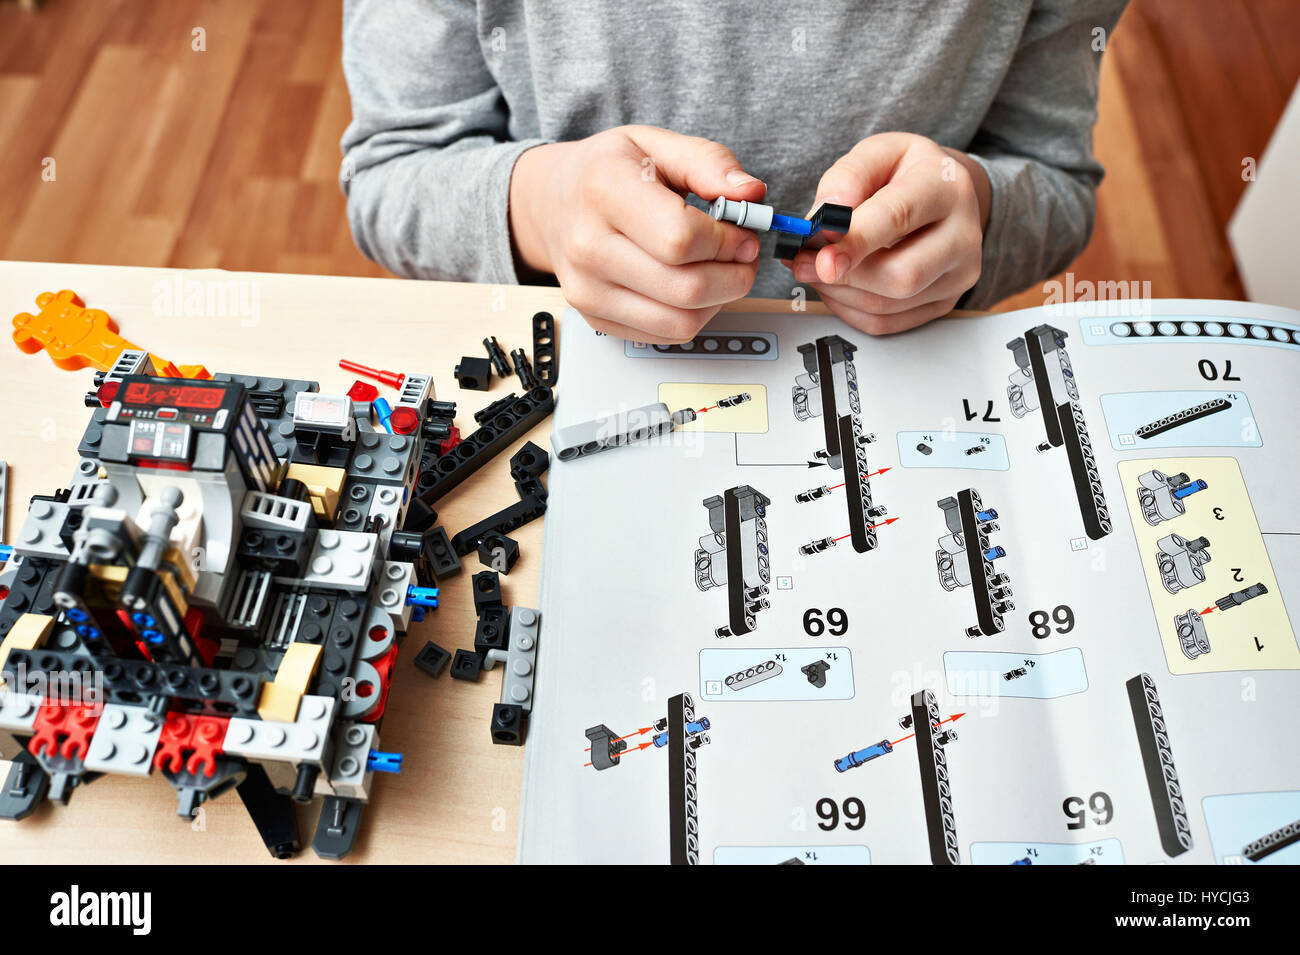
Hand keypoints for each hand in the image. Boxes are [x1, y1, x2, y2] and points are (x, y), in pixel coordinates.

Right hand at [510, 126, 765, 343]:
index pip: (680, 238)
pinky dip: (693, 316)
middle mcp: (588, 246)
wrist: (552, 202)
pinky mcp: (596, 318)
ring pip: (680, 321)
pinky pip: (666, 335)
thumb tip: (752, 193)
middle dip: (734, 276)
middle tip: (743, 255)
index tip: (742, 233)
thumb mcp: (655, 145)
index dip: (727, 241)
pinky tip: (692, 287)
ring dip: (718, 301)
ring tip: (721, 271)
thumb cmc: (605, 173)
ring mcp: (588, 290)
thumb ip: (708, 163)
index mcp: (603, 191)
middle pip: (686, 288)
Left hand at [786, 132, 990, 334]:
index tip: (821, 255)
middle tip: (804, 262)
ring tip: (816, 268)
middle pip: (900, 275)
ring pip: (887, 304)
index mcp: (946, 186)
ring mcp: (958, 274)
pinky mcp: (944, 302)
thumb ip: (847, 177)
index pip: (898, 217)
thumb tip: (823, 216)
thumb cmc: (908, 173)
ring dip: (839, 292)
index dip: (855, 241)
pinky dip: (849, 309)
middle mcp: (962, 234)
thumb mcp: (878, 153)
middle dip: (843, 275)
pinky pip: (885, 323)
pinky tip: (837, 286)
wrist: (945, 193)